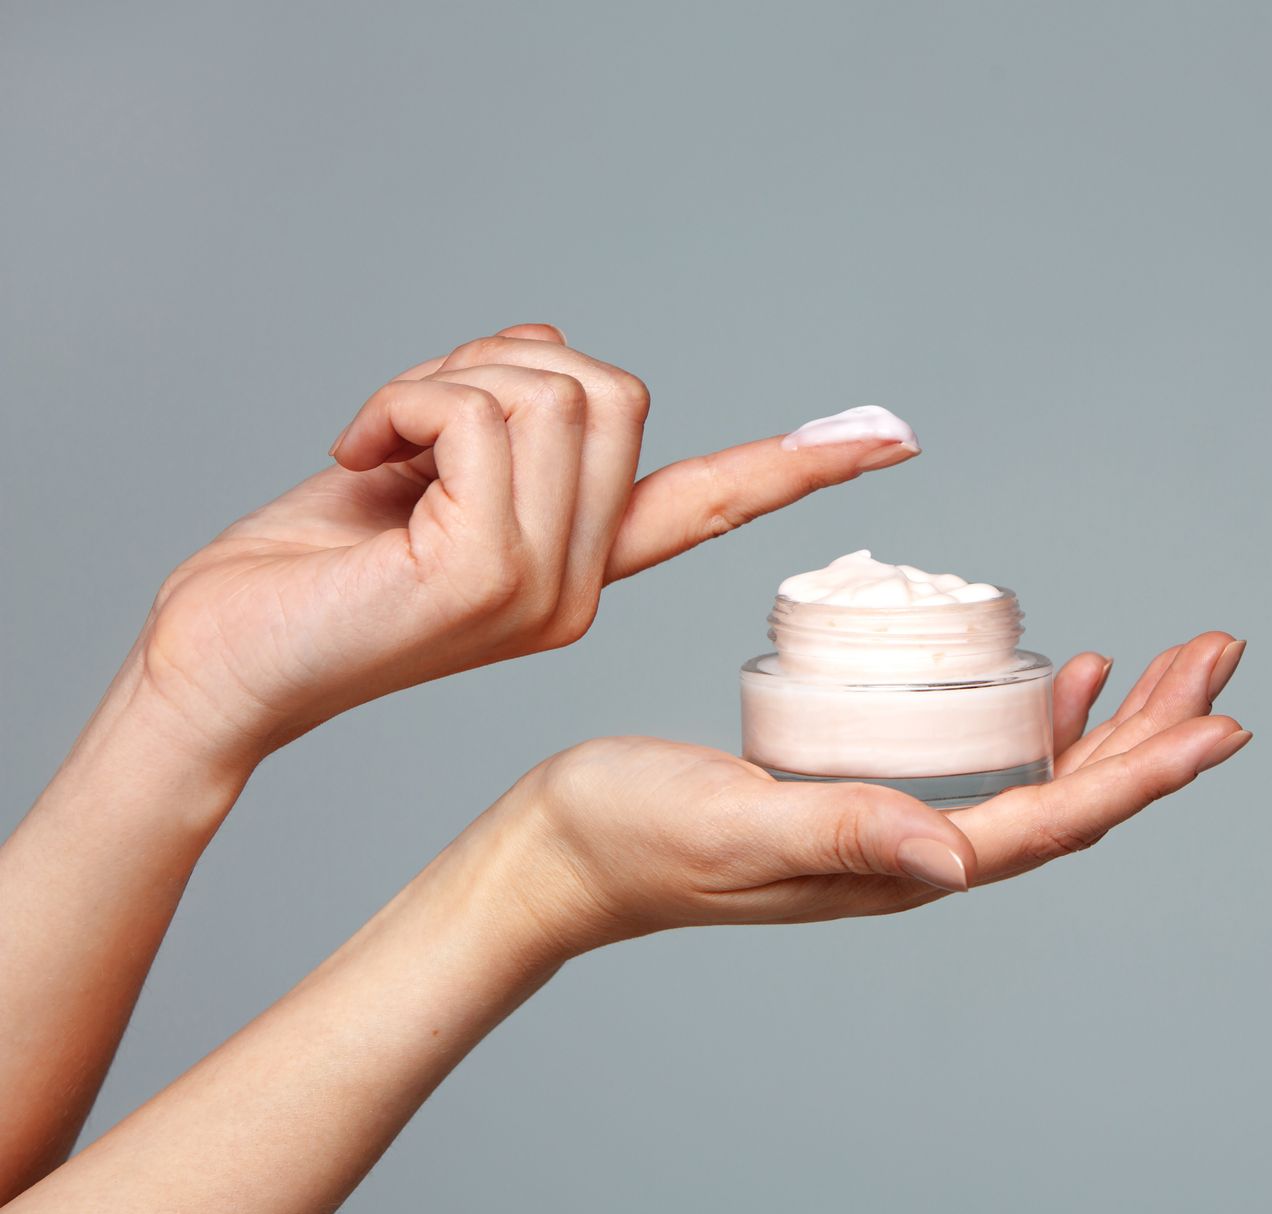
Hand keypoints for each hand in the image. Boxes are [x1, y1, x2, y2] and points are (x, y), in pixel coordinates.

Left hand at [133, 324, 917, 766]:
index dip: (802, 462)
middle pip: (609, 388)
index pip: (713, 500)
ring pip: (548, 390)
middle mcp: (581, 587)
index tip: (891, 435)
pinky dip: (403, 401)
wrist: (218, 660)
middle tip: (407, 424)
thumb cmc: (305, 571)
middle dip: (494, 364)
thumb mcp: (415, 464)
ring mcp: (545, 590)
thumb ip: (497, 409)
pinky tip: (359, 458)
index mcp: (579, 564)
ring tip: (378, 448)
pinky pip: (479, 412)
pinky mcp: (488, 578)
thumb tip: (543, 332)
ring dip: (440, 381)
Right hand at [503, 632, 1249, 947]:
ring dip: (1112, 720)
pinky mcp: (863, 791)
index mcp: (904, 868)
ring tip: (1172, 662)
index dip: (1144, 773)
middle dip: (1154, 729)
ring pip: (1037, 773)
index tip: (1221, 724)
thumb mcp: (738, 826)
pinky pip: (979, 757)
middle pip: (1070, 795)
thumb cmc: (631, 839)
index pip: (1055, 821)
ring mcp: (895, 824)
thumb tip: (959, 860)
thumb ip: (846, 836)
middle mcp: (917, 852)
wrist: (559, 854)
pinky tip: (1059, 676)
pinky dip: (1033, 715)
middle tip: (1220, 657)